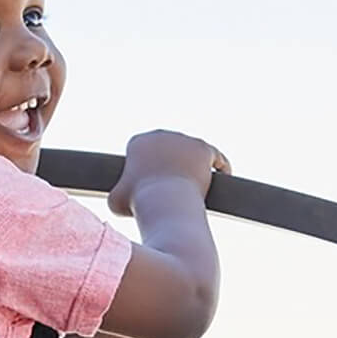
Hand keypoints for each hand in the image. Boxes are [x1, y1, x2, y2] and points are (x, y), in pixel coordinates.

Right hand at [107, 130, 231, 217]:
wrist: (164, 201)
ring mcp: (184, 140)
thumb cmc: (137, 202)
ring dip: (194, 163)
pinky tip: (221, 175)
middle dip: (171, 163)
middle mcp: (161, 134)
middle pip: (168, 149)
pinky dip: (219, 165)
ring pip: (191, 151)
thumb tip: (121, 196)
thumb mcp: (115, 200)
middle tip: (173, 184)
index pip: (143, 151)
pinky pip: (214, 156)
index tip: (151, 181)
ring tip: (197, 180)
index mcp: (138, 141)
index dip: (146, 166)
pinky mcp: (204, 148)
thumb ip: (119, 192)